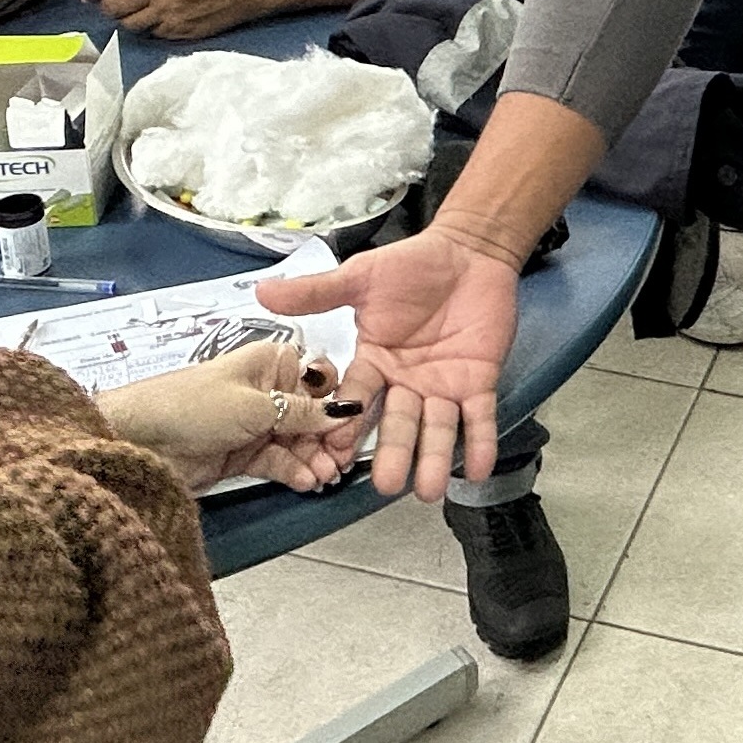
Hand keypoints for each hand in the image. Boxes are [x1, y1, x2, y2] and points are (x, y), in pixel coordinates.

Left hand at [81, 0, 268, 40]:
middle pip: (112, 6)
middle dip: (107, 6)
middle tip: (112, 4)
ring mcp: (168, 12)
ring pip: (128, 24)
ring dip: (128, 19)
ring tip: (140, 11)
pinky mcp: (178, 31)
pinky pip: (151, 34)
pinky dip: (151, 28)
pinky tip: (161, 18)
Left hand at [94, 338, 362, 491]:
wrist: (142, 440)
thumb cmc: (188, 405)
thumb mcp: (254, 405)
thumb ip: (302, 412)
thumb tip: (344, 410)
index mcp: (270, 362)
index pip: (319, 380)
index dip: (337, 404)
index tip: (350, 426)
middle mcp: (267, 390)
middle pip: (313, 415)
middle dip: (328, 438)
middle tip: (340, 459)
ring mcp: (256, 423)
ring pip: (299, 442)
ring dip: (313, 459)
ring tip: (323, 476)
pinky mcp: (245, 452)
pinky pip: (280, 461)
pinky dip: (294, 471)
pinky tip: (305, 481)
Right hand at [259, 224, 521, 498]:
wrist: (468, 252)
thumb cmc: (412, 264)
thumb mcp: (360, 277)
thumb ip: (316, 292)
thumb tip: (261, 291)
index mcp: (373, 363)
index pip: (355, 399)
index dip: (346, 424)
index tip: (334, 451)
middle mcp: (405, 383)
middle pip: (397, 424)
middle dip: (391, 454)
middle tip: (384, 485)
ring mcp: (443, 386)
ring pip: (437, 429)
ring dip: (433, 459)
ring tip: (427, 489)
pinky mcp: (479, 382)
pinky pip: (479, 417)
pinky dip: (480, 443)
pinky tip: (475, 469)